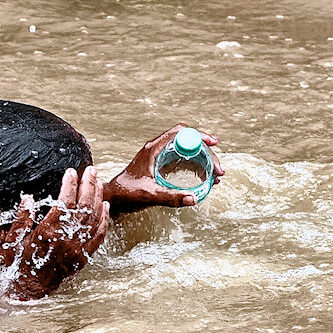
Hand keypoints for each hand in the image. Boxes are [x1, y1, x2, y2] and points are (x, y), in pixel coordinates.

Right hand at [0, 166, 109, 300]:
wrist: (29, 289)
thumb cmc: (19, 265)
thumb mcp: (12, 241)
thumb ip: (20, 219)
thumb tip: (28, 199)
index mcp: (48, 232)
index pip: (65, 201)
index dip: (69, 184)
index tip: (70, 172)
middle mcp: (66, 238)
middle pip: (84, 206)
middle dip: (88, 185)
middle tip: (91, 170)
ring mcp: (77, 247)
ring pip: (94, 218)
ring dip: (98, 197)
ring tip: (98, 181)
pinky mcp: (83, 256)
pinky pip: (99, 235)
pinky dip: (104, 219)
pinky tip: (106, 206)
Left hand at [108, 125, 224, 211]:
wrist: (113, 197)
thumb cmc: (126, 193)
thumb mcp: (149, 195)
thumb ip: (170, 197)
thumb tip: (194, 199)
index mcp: (154, 149)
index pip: (181, 133)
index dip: (199, 136)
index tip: (214, 144)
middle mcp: (158, 149)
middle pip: (188, 142)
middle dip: (206, 153)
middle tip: (219, 170)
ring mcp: (160, 157)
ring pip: (188, 152)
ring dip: (203, 161)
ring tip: (216, 176)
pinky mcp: (161, 166)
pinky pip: (183, 161)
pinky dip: (196, 167)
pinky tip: (206, 179)